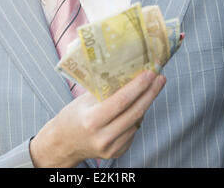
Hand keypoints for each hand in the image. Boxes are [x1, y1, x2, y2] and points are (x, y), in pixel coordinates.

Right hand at [29, 70, 165, 166]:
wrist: (64, 144)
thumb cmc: (72, 116)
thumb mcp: (83, 100)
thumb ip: (103, 90)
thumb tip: (125, 71)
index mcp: (92, 120)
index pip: (121, 101)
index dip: (138, 86)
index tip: (150, 73)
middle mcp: (103, 137)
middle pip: (135, 112)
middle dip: (150, 93)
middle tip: (160, 78)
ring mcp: (111, 148)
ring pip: (137, 122)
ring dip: (145, 103)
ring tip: (151, 88)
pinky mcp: (117, 153)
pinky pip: (133, 131)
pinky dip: (137, 117)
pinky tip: (137, 105)